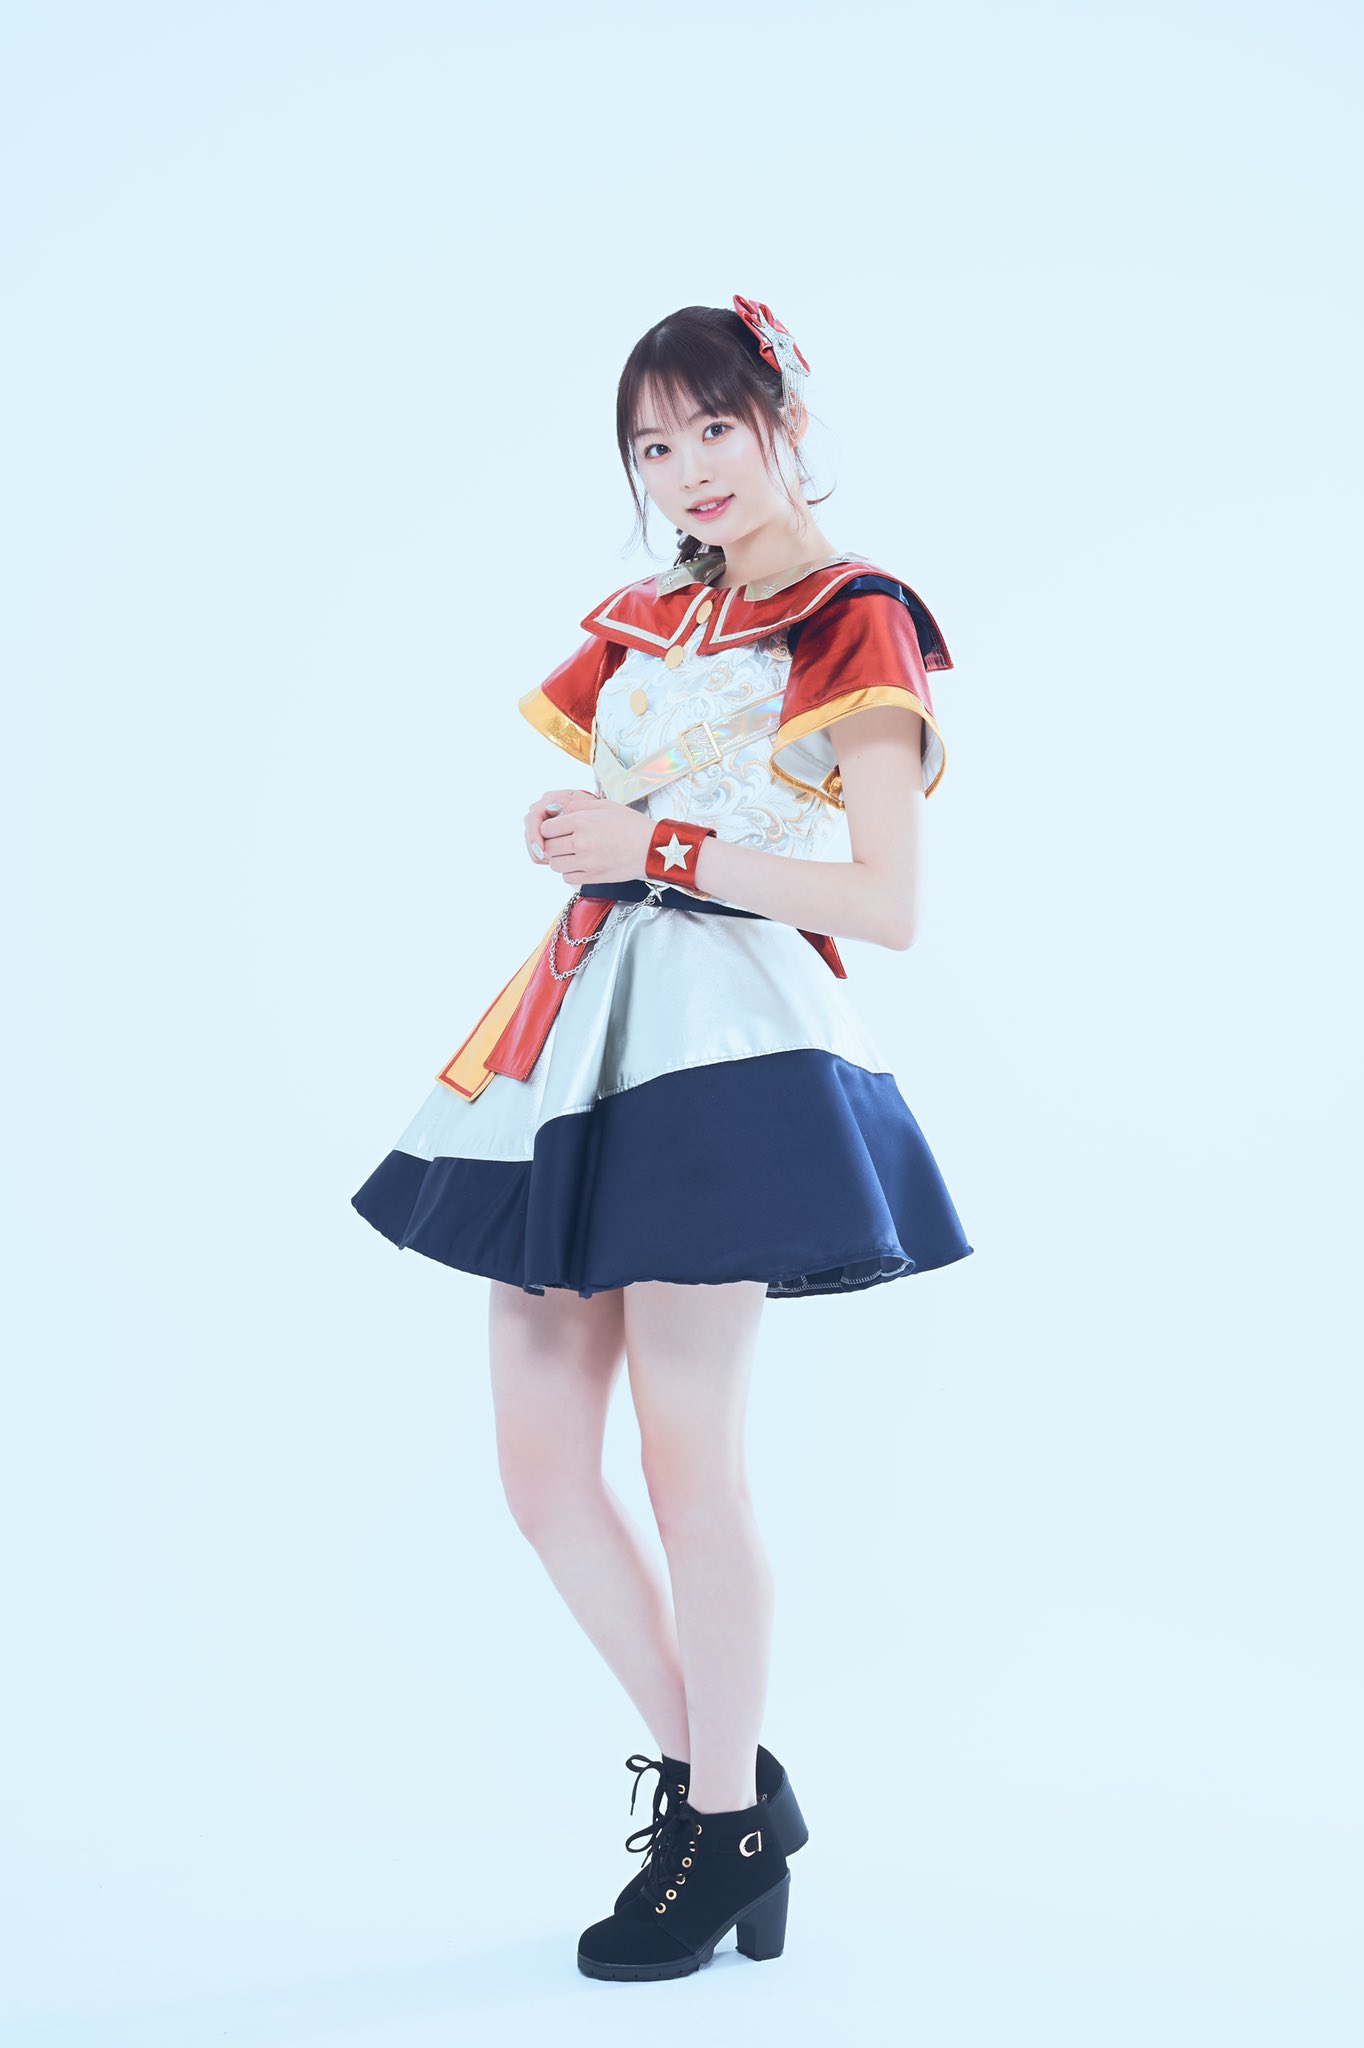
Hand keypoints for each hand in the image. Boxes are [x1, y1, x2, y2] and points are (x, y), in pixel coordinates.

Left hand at [526, 787, 652, 885]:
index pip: (546, 828)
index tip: (557, 829)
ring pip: (555, 864)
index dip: (550, 828)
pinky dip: (569, 872)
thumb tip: (558, 810)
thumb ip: (578, 805)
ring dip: (560, 858)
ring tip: (572, 853)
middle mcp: (581, 842)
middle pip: (548, 847)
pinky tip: (580, 864)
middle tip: (563, 841)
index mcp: (582, 821)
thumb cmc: (632, 825)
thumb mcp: (606, 806)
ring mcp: (586, 862)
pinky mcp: (592, 877)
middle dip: (553, 843)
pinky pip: (567, 877)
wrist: (652, 848)